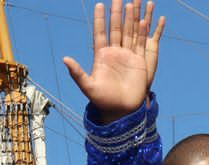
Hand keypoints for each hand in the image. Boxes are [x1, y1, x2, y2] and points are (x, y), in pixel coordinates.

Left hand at [63, 1, 163, 121]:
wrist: (121, 110)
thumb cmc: (102, 101)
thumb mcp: (88, 86)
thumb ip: (77, 72)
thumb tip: (65, 59)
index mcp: (101, 56)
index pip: (100, 33)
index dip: (100, 20)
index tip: (99, 4)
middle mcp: (114, 53)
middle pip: (116, 28)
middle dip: (116, 13)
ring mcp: (127, 55)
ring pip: (129, 32)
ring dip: (131, 18)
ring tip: (132, 2)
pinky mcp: (139, 60)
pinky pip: (140, 41)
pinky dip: (142, 30)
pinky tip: (143, 19)